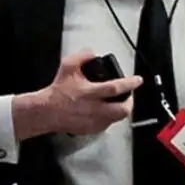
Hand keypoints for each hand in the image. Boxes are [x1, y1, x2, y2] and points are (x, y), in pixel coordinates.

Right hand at [13, 50, 140, 140]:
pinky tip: (105, 111)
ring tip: (118, 103)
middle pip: (122, 110)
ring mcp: (94, 122)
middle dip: (130, 103)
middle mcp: (94, 109)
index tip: (137, 80)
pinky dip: (109, 117)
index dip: (130, 83)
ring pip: (117, 119)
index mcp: (90, 93)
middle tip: (129, 96)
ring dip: (120, 110)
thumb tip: (92, 54)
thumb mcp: (67, 67)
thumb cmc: (57, 91)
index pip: (116, 88)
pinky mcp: (91, 130)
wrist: (47, 112)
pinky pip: (107, 125)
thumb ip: (82, 57)